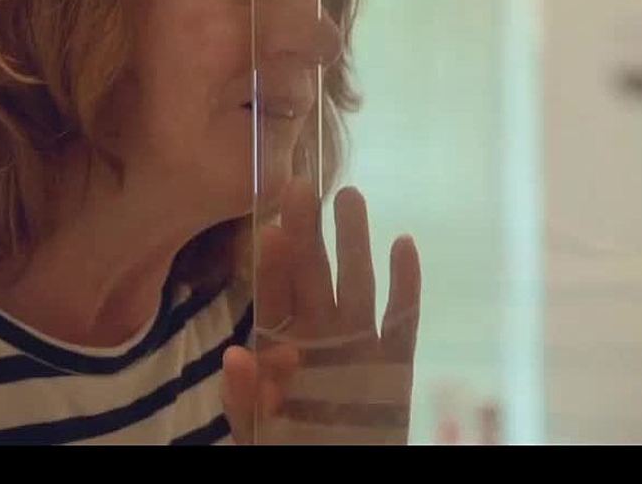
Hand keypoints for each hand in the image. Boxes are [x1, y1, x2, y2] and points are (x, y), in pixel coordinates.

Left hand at [222, 178, 421, 443]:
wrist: (341, 466)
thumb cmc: (292, 445)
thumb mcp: (256, 434)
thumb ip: (244, 400)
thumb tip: (235, 357)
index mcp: (282, 348)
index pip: (274, 297)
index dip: (273, 263)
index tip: (272, 225)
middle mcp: (320, 336)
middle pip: (312, 276)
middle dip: (308, 232)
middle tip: (301, 185)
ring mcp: (359, 345)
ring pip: (356, 283)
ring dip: (354, 241)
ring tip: (349, 195)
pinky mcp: (394, 363)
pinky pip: (401, 318)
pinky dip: (405, 284)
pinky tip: (403, 244)